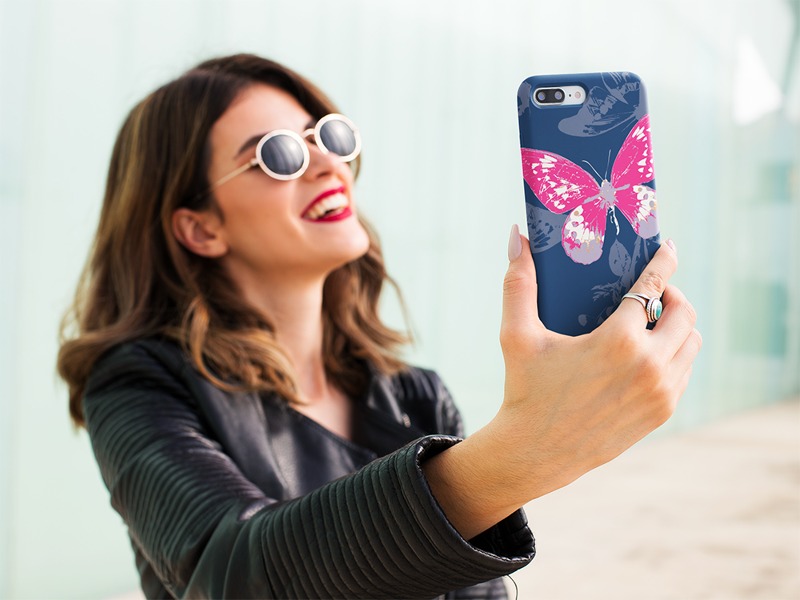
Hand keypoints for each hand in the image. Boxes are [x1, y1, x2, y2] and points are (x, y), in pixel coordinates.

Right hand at [497, 226, 700, 494]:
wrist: (536, 452)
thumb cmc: (525, 390)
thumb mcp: (517, 335)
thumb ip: (518, 282)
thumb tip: (516, 234)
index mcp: (618, 341)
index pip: (653, 287)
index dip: (664, 262)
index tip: (669, 247)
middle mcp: (649, 366)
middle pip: (684, 313)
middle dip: (673, 294)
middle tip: (653, 292)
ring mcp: (660, 392)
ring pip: (692, 343)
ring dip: (678, 325)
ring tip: (653, 321)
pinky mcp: (662, 412)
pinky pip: (684, 371)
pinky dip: (675, 355)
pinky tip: (650, 352)